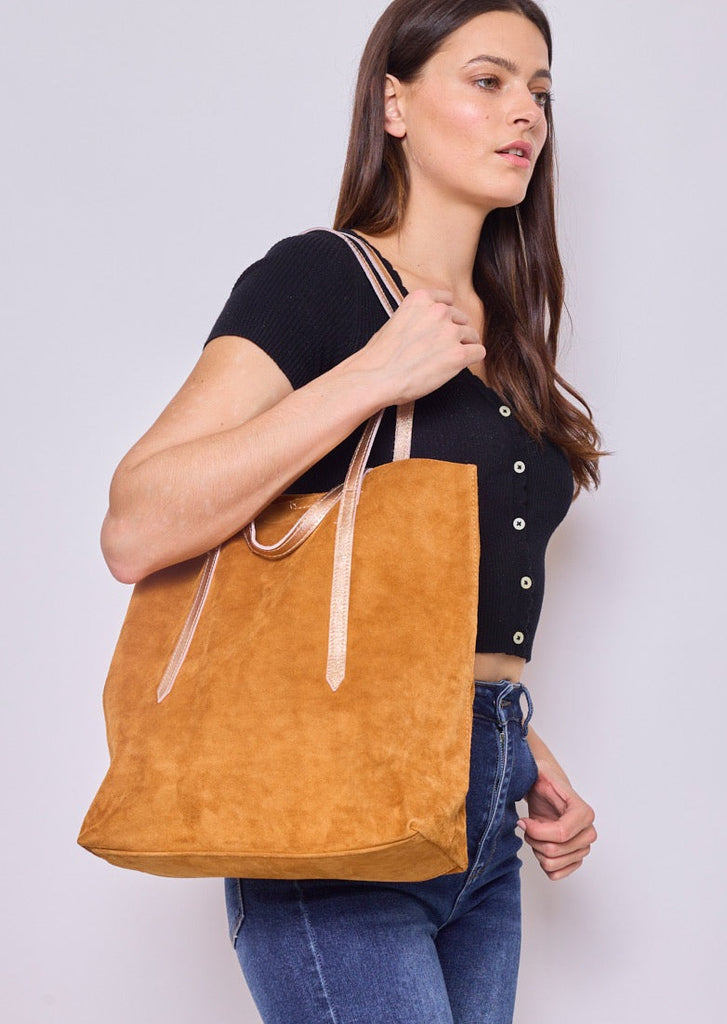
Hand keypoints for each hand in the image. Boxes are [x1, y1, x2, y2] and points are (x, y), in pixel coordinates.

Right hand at [354, 289, 485, 404]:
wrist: (375, 378)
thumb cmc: (379, 356)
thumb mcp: (396, 320)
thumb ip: (418, 316)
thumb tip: (430, 327)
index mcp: (421, 298)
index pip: (447, 300)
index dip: (444, 317)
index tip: (437, 330)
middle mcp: (439, 311)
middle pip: (461, 319)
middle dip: (453, 333)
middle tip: (438, 351)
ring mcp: (450, 332)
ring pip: (472, 335)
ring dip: (462, 347)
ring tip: (444, 361)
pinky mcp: (458, 355)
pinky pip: (478, 352)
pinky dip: (471, 359)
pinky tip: (456, 367)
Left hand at [518, 762, 596, 880]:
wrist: (547, 791)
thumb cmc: (544, 783)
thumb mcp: (538, 775)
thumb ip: (534, 776)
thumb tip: (532, 780)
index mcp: (584, 812)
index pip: (561, 833)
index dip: (536, 831)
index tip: (522, 821)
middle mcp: (588, 832)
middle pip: (554, 851)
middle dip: (533, 839)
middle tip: (527, 825)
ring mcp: (583, 848)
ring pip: (553, 864)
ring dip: (537, 850)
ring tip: (534, 834)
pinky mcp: (575, 859)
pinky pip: (556, 875)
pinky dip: (543, 863)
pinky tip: (540, 846)